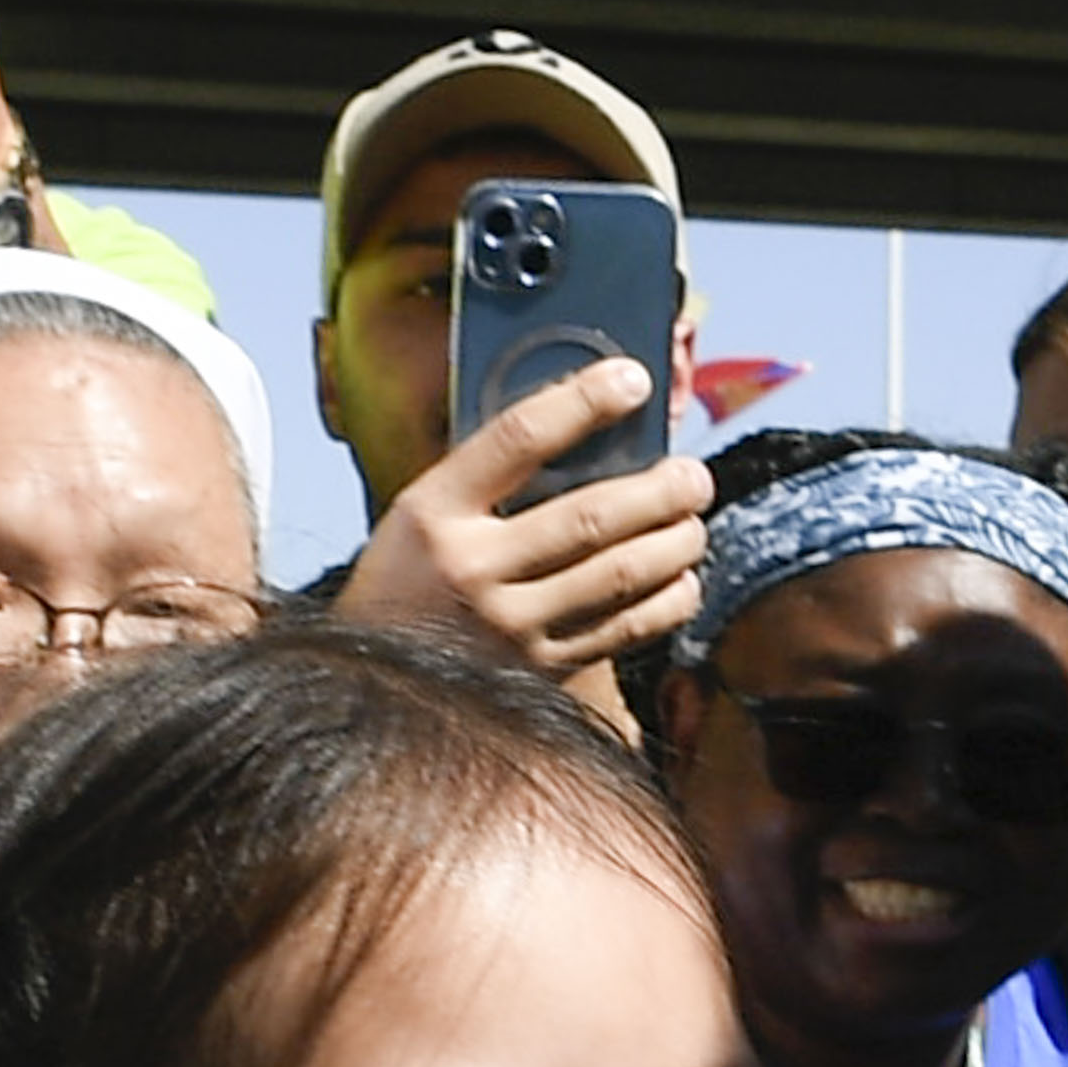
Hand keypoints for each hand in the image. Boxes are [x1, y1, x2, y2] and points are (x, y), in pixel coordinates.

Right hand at [330, 360, 709, 689]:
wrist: (372, 685)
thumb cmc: (407, 582)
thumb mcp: (422, 515)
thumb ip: (488, 480)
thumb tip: (584, 432)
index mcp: (435, 511)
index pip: (518, 438)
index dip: (583, 403)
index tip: (633, 381)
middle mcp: (472, 568)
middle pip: (590, 516)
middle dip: (660, 490)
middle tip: (694, 475)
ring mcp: (508, 626)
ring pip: (617, 576)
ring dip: (673, 545)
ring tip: (695, 524)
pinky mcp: (537, 672)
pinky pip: (621, 632)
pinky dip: (666, 603)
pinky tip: (683, 582)